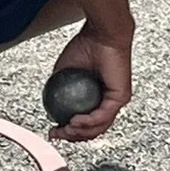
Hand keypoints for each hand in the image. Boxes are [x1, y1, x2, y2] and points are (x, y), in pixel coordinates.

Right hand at [46, 26, 132, 142]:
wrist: (101, 33)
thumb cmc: (87, 44)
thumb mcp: (65, 71)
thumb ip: (59, 87)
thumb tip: (49, 104)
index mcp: (98, 96)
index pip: (86, 122)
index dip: (69, 130)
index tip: (54, 131)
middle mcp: (109, 101)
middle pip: (92, 129)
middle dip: (73, 136)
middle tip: (57, 134)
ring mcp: (116, 101)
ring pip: (98, 127)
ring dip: (79, 133)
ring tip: (65, 130)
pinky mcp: (120, 97)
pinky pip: (102, 116)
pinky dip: (87, 121)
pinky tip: (74, 121)